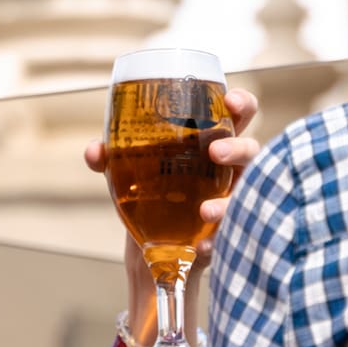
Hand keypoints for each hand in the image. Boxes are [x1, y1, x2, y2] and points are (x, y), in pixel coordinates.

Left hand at [85, 87, 260, 336]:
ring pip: (248, 194)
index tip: (231, 101)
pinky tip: (203, 246)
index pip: (237, 116)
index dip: (242, 104)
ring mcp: (231, 200)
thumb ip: (111, 158)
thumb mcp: (128, 172)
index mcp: (211, 142)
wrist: (150, 245)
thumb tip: (96, 151)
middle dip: (239, 148)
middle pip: (251, 150)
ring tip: (206, 211)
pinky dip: (217, 240)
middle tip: (215, 152)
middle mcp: (228, 169)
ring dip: (229, 201)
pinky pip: (230, 234)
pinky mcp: (226, 233)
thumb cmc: (150, 193)